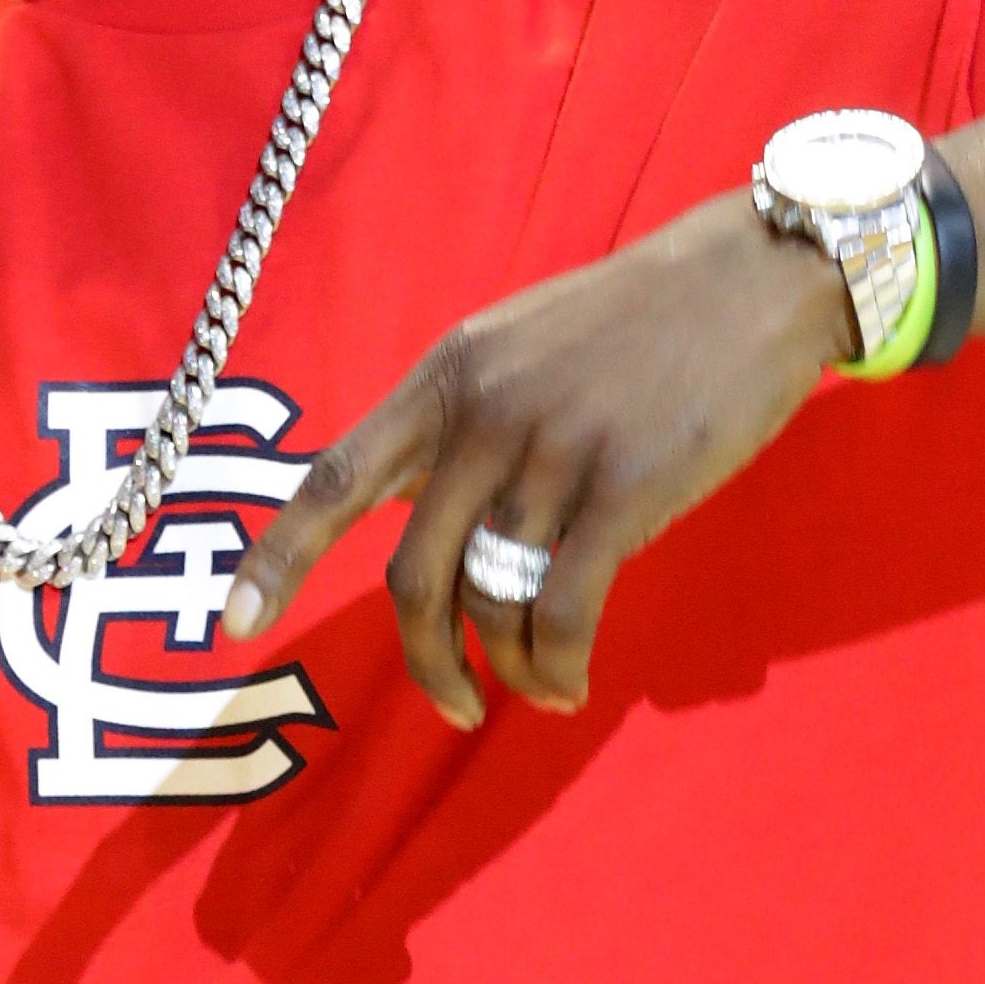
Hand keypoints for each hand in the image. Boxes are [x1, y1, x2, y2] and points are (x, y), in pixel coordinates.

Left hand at [221, 192, 850, 726]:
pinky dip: (559, 663)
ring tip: (541, 684)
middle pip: (412, 574)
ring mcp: (552, 450)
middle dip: (426, 661)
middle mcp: (482, 414)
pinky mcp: (625, 487)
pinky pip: (565, 609)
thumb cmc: (638, 324)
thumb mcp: (521, 348)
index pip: (335, 477)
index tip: (233, 625)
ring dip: (511, 666)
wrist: (751, 279)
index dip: (278, 558)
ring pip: (491, 599)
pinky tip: (570, 682)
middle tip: (455, 704)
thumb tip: (432, 521)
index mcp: (446, 378)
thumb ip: (467, 423)